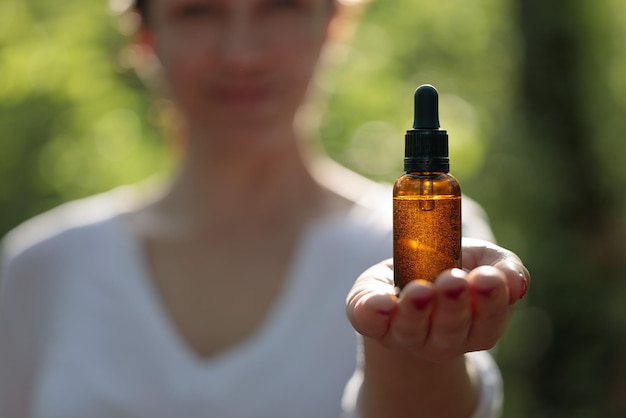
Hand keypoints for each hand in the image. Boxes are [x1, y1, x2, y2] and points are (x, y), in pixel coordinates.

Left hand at [346, 238, 529, 362]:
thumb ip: (504, 267)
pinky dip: (374, 313)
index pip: (488, 322)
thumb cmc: (449, 269)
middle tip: (453, 280)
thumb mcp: (482, 261)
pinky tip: (380, 304)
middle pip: (450, 330)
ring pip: (412, 329)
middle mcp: (443, 340)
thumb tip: (516, 282)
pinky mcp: (373, 323)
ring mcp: (405, 336)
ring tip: (420, 290)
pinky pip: (370, 323)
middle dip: (452, 305)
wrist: (404, 285)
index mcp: (476, 326)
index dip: (490, 302)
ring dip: (416, 310)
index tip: (486, 278)